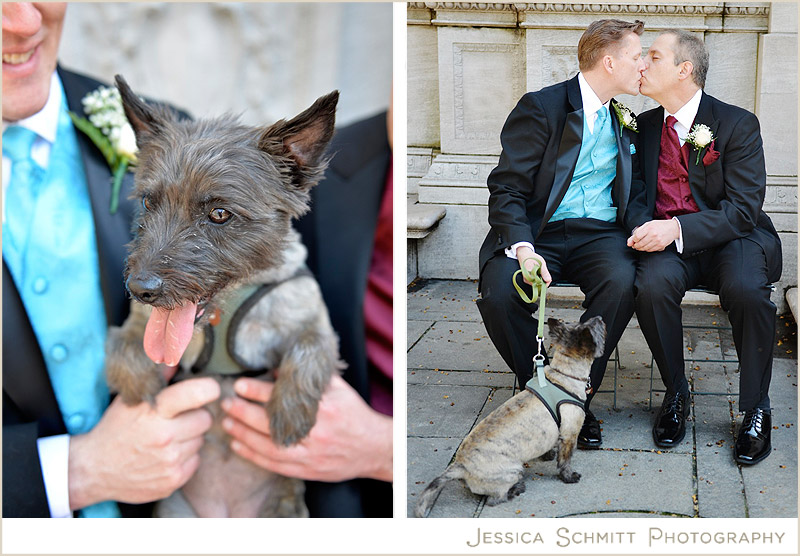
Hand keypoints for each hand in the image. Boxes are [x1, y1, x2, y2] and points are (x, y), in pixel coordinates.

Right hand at [68, 378, 219, 509]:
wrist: (94, 469)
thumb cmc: (116, 429)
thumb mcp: (131, 400)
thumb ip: (158, 378)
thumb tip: (178, 357)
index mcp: (155, 411)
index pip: (198, 393)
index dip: (209, 389)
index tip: (209, 390)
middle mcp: (165, 436)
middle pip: (206, 419)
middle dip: (194, 417)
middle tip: (176, 420)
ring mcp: (169, 461)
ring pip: (201, 440)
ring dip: (189, 438)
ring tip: (167, 439)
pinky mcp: (173, 480)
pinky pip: (196, 461)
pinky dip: (185, 458)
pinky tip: (166, 456)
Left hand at [221, 374, 392, 482]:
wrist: (372, 447)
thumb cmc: (353, 414)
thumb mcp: (337, 389)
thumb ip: (310, 378)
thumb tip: (280, 368)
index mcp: (323, 408)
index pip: (283, 398)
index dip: (258, 391)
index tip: (240, 385)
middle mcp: (315, 432)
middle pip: (271, 423)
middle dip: (244, 412)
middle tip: (227, 403)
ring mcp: (311, 454)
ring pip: (269, 446)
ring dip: (244, 434)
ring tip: (227, 423)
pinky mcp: (307, 470)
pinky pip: (274, 464)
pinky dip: (253, 456)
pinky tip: (238, 446)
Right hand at [516, 245, 550, 284]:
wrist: (524, 254)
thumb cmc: (531, 257)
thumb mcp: (540, 263)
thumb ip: (544, 272)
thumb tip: (548, 280)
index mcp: (529, 275)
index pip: (540, 284)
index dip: (546, 282)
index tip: (548, 278)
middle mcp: (526, 279)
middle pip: (538, 285)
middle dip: (543, 280)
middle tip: (544, 273)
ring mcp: (526, 279)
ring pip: (536, 283)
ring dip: (540, 279)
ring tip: (540, 271)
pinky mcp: (526, 279)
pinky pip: (534, 281)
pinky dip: (537, 278)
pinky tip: (537, 272)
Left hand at [627, 220, 679, 251]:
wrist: (673, 228)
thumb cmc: (659, 225)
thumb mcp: (648, 225)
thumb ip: (637, 232)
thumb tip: (629, 242)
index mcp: (649, 228)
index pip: (637, 237)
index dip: (634, 240)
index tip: (634, 240)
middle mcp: (653, 235)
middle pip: (640, 244)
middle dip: (636, 245)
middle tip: (635, 245)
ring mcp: (657, 241)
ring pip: (644, 248)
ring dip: (640, 248)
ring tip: (640, 246)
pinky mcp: (661, 246)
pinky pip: (650, 250)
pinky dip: (647, 249)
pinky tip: (647, 246)